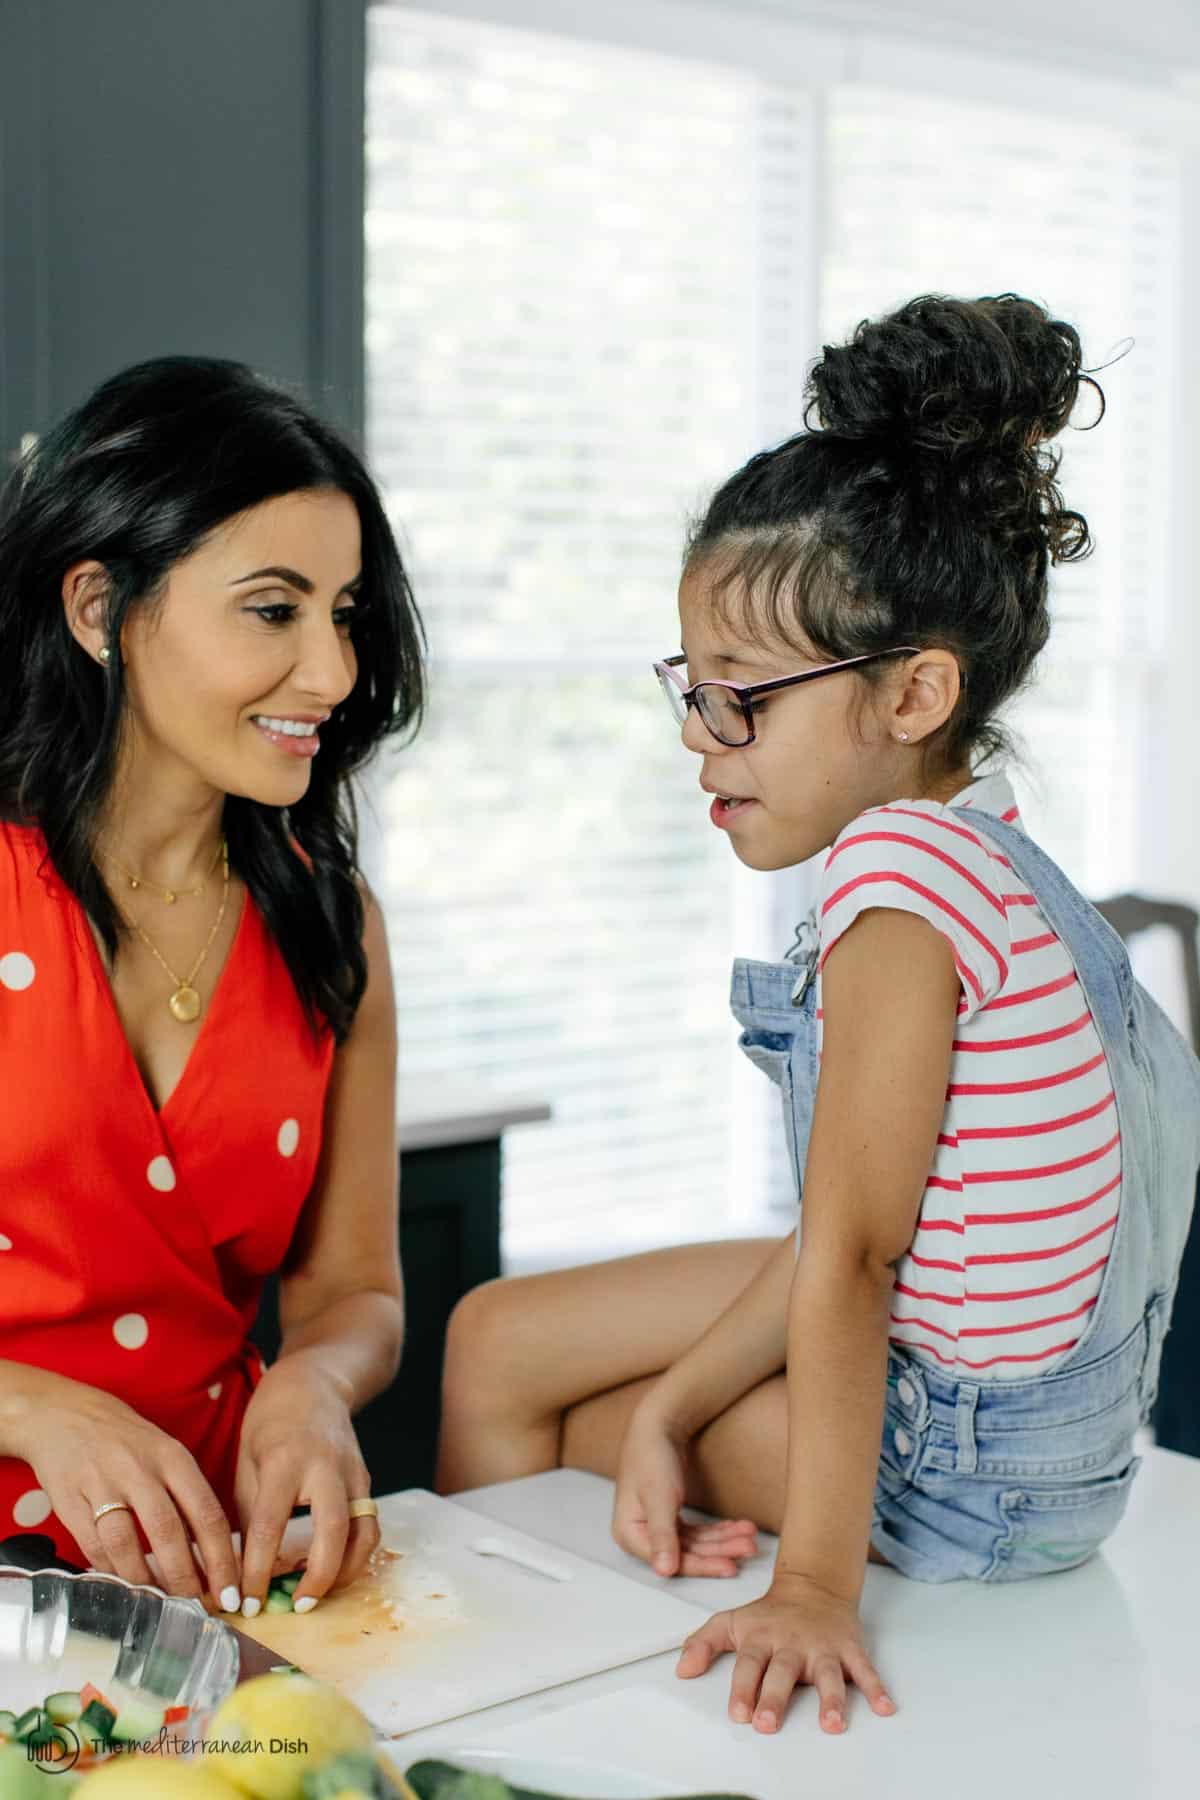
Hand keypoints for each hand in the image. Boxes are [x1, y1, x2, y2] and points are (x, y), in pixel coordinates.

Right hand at [17, 1372, 240, 1610]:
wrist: (65, 1415)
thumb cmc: (127, 1442)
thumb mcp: (166, 1454)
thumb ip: (187, 1497)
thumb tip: (214, 1556)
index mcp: (173, 1457)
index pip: (206, 1513)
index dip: (221, 1559)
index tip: (230, 1591)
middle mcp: (140, 1469)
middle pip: (168, 1532)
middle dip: (186, 1578)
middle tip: (197, 1606)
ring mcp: (102, 1484)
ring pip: (127, 1543)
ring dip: (146, 1581)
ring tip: (161, 1603)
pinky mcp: (70, 1500)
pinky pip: (93, 1545)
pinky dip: (111, 1571)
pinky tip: (125, 1585)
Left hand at [234, 1357, 378, 1614]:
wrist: (315, 1382)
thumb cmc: (271, 1420)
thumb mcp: (247, 1457)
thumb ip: (250, 1509)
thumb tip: (245, 1564)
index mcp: (285, 1460)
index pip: (269, 1525)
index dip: (255, 1569)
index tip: (244, 1601)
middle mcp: (326, 1467)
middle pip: (332, 1531)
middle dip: (317, 1576)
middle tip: (297, 1607)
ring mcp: (354, 1473)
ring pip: (364, 1532)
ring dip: (345, 1571)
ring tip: (318, 1593)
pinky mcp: (366, 1481)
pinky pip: (368, 1525)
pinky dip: (355, 1554)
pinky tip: (332, 1569)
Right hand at [612, 1402, 758, 1577]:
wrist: (658, 1425)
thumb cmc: (652, 1457)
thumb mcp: (658, 1497)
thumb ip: (662, 1535)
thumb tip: (663, 1571)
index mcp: (629, 1534)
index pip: (671, 1560)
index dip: (702, 1565)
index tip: (730, 1566)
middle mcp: (641, 1534)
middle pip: (687, 1553)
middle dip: (721, 1550)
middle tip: (750, 1546)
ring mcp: (657, 1527)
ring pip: (696, 1543)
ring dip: (724, 1540)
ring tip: (750, 1535)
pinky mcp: (670, 1518)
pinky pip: (697, 1532)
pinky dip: (718, 1531)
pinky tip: (737, 1527)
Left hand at [676, 1571, 894, 1733]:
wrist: (812, 1586)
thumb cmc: (768, 1615)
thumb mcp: (730, 1622)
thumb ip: (703, 1644)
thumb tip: (680, 1669)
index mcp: (762, 1639)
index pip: (749, 1663)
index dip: (742, 1688)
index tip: (738, 1713)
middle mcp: (792, 1644)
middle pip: (783, 1671)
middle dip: (775, 1697)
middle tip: (768, 1724)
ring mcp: (822, 1647)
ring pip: (827, 1673)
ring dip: (831, 1698)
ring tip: (832, 1724)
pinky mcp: (848, 1648)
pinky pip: (864, 1668)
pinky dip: (876, 1687)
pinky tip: (885, 1707)